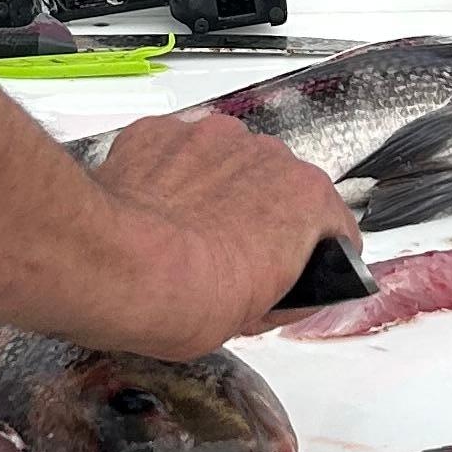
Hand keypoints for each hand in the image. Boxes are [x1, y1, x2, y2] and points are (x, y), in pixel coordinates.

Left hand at [77, 109, 359, 350]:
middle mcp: (266, 155)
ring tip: (185, 231)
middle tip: (232, 254)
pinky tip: (154, 209)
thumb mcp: (255, 319)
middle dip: (260, 214)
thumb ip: (283, 294)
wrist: (119, 268)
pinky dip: (168, 173)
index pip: (333, 220)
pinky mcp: (162, 132)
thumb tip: (286, 297)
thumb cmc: (187, 296)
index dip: (317, 247)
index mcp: (305, 198)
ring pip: (224, 160)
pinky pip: (175, 150)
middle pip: (276, 184)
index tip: (301, 261)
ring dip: (215, 187)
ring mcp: (212, 137)